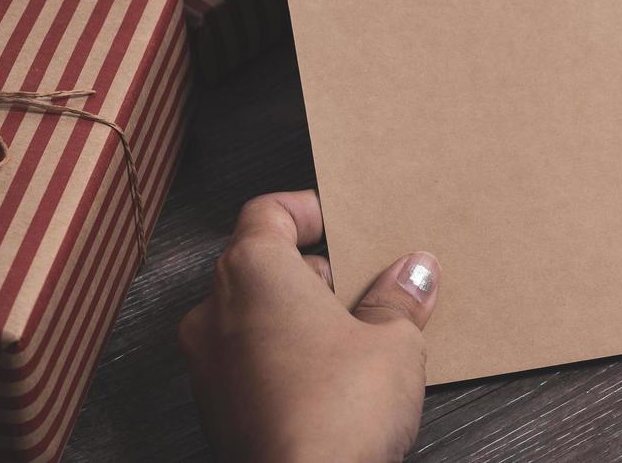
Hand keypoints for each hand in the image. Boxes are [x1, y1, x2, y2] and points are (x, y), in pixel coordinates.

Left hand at [180, 190, 439, 461]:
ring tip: (355, 334)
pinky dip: (283, 357)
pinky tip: (332, 378)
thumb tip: (415, 273)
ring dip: (297, 316)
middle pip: (259, 264)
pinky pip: (248, 363)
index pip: (267, 211)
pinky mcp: (215, 412)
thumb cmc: (338, 411)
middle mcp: (214, 312)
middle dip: (313, 270)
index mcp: (253, 272)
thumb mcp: (393, 341)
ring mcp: (207, 366)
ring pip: (251, 316)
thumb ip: (399, 298)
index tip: (338, 218)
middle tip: (364, 282)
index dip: (307, 208)